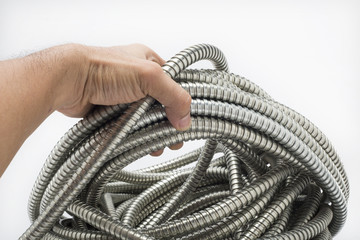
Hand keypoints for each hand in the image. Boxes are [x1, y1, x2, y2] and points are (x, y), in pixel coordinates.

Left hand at [55, 44, 190, 154]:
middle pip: (161, 104)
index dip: (182, 102)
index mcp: (148, 61)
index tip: (187, 121)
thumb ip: (173, 95)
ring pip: (145, 117)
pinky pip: (129, 125)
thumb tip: (185, 118)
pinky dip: (136, 135)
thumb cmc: (103, 68)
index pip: (174, 83)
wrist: (68, 81)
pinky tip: (143, 146)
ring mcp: (124, 95)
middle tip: (175, 140)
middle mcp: (137, 78)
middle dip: (168, 123)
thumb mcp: (148, 76)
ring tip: (159, 147)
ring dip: (153, 133)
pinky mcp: (112, 110)